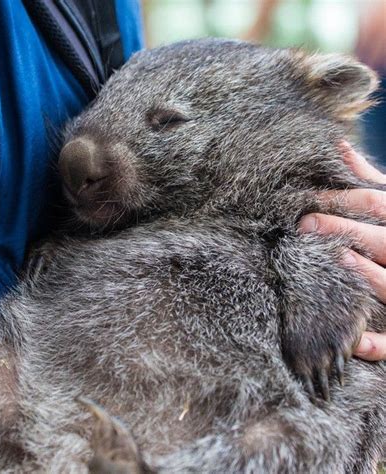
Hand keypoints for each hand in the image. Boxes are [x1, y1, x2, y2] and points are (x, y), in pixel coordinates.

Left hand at [298, 144, 385, 361]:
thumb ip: (371, 178)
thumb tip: (338, 146)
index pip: (375, 202)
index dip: (339, 198)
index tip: (304, 198)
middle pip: (382, 238)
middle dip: (342, 229)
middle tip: (303, 224)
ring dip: (362, 273)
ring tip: (331, 259)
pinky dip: (379, 343)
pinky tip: (355, 342)